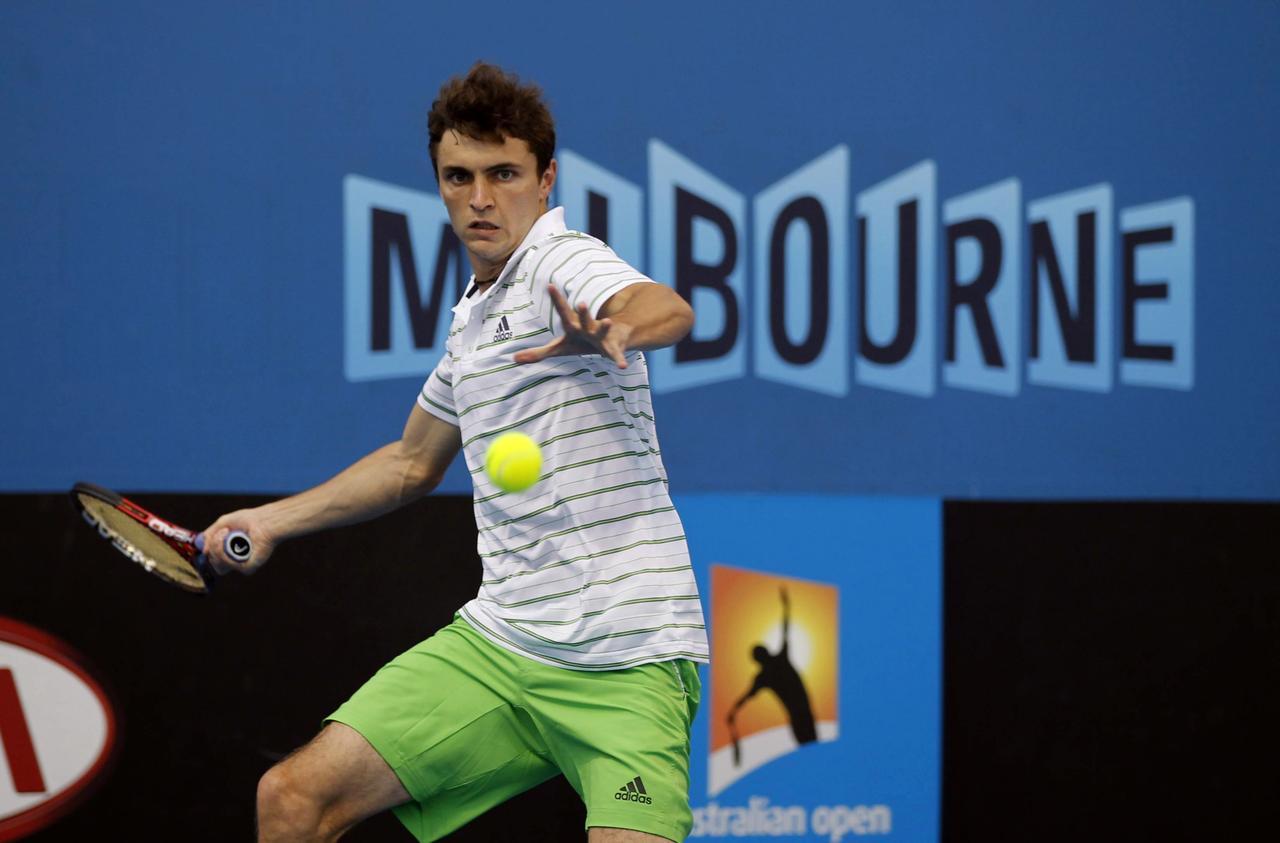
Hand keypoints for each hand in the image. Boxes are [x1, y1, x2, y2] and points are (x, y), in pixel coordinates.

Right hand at [201, 509, 275, 575]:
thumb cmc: (247, 520)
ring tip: (226, 533)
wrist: (263, 520)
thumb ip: (209, 536)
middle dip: (213, 549)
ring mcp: (242, 565)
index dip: (209, 552)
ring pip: (220, 567)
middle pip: (215, 564)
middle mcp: (236, 560)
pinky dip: (227, 553)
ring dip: (218, 549)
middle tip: (221, 534)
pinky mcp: (249, 567)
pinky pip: (231, 566)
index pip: (213, 560)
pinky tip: (232, 540)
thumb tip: (203, 552)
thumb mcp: (222, 524)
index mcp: (230, 552)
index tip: (211, 539)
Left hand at [513, 284, 633, 367]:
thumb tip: (513, 359)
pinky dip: (619, 359)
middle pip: (584, 319)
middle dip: (583, 313)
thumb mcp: (560, 348)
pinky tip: (622, 366)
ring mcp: (601, 336)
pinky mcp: (613, 347)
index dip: (557, 300)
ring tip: (607, 321)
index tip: (550, 285)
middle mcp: (588, 327)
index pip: (563, 313)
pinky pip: (616, 354)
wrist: (610, 338)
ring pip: (603, 331)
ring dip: (604, 326)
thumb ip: (538, 353)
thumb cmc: (581, 341)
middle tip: (581, 303)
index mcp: (574, 326)